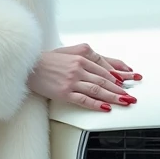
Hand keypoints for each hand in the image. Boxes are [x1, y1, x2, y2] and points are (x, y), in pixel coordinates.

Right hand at [26, 41, 141, 111]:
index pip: (105, 68)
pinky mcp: (64, 92)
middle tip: (131, 94)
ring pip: (97, 90)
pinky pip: (84, 99)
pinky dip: (96, 104)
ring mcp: (72, 80)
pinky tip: (105, 107)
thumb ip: (86, 55)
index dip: (118, 75)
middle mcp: (78, 68)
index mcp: (81, 57)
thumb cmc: (47, 60)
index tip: (128, 80)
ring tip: (124, 101)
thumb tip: (103, 65)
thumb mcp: (68, 51)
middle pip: (104, 80)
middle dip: (120, 88)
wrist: (28, 67)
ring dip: (113, 97)